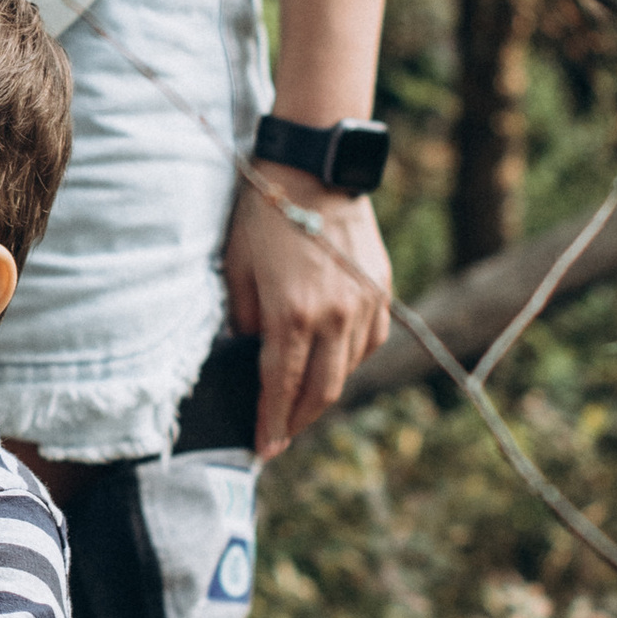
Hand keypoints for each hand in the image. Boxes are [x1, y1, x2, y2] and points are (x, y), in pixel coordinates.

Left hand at [224, 172, 394, 457]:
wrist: (315, 168)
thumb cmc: (263, 215)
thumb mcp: (235, 268)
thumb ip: (243, 319)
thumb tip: (250, 352)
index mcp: (291, 315)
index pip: (281, 386)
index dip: (271, 423)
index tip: (262, 449)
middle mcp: (334, 317)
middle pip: (320, 391)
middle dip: (297, 422)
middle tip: (279, 439)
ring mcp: (364, 304)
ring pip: (348, 370)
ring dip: (324, 394)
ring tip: (301, 407)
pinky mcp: (380, 289)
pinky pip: (370, 342)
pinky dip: (350, 362)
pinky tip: (332, 366)